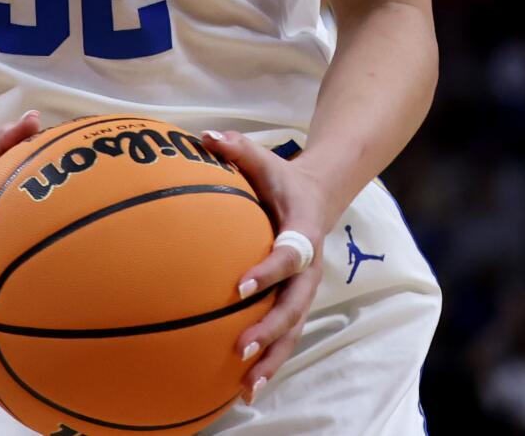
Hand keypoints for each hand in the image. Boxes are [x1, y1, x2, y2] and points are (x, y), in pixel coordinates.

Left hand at [200, 130, 330, 406]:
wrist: (319, 196)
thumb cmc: (281, 178)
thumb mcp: (264, 159)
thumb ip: (237, 148)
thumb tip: (204, 136)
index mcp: (302, 234)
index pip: (288, 257)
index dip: (267, 273)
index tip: (239, 288)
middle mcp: (308, 269)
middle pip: (294, 307)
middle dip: (268, 331)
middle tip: (239, 349)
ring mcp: (305, 290)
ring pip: (292, 331)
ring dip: (271, 358)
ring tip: (247, 387)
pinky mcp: (295, 303)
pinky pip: (284, 335)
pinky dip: (269, 360)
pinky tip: (244, 388)